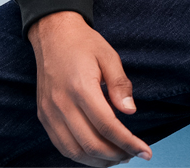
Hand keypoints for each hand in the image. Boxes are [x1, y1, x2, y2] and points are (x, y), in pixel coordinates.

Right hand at [28, 10, 152, 166]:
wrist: (53, 33)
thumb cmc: (83, 43)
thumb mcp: (109, 56)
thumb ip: (120, 85)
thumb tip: (130, 111)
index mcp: (81, 87)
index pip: (107, 125)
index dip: (128, 142)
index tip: (145, 152)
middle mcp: (62, 104)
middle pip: (91, 144)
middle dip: (116, 155)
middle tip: (132, 154)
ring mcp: (50, 112)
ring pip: (74, 151)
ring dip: (98, 161)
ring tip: (117, 157)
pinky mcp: (44, 116)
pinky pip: (61, 145)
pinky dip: (80, 155)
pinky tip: (95, 152)